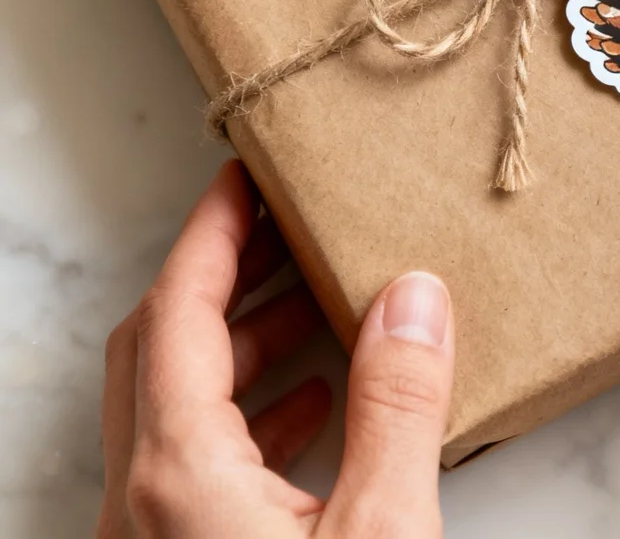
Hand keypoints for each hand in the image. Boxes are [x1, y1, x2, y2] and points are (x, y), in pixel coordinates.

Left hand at [97, 160, 453, 537]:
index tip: (244, 179)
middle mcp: (140, 505)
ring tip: (318, 308)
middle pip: (160, 348)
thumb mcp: (380, 530)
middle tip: (288, 229)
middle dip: (227, 276)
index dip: (211, 233)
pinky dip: (248, 412)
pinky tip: (317, 406)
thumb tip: (415, 297)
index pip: (175, 313)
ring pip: (175, 408)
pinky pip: (194, 464)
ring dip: (242, 344)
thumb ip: (397, 407)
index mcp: (178, 475)